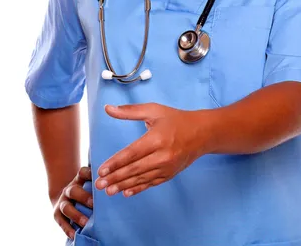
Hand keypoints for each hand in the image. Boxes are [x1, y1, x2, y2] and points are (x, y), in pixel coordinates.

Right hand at [52, 166, 93, 240]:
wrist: (65, 198)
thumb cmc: (84, 190)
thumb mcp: (89, 183)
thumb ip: (100, 183)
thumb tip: (118, 184)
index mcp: (79, 179)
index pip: (82, 172)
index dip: (89, 174)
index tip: (99, 178)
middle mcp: (69, 189)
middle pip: (74, 191)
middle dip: (83, 197)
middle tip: (93, 204)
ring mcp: (62, 202)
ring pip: (66, 208)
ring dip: (76, 215)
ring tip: (86, 222)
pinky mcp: (57, 214)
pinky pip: (61, 222)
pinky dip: (67, 228)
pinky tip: (74, 234)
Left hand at [94, 103, 209, 197]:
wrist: (202, 133)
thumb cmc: (176, 119)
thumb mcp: (154, 110)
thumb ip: (130, 111)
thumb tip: (108, 109)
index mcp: (156, 138)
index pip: (131, 153)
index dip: (115, 163)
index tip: (101, 170)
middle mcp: (162, 155)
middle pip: (134, 169)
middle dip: (115, 178)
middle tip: (99, 184)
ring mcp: (167, 167)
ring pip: (141, 178)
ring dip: (123, 186)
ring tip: (108, 191)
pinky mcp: (170, 174)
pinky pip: (151, 183)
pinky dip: (138, 188)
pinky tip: (126, 192)